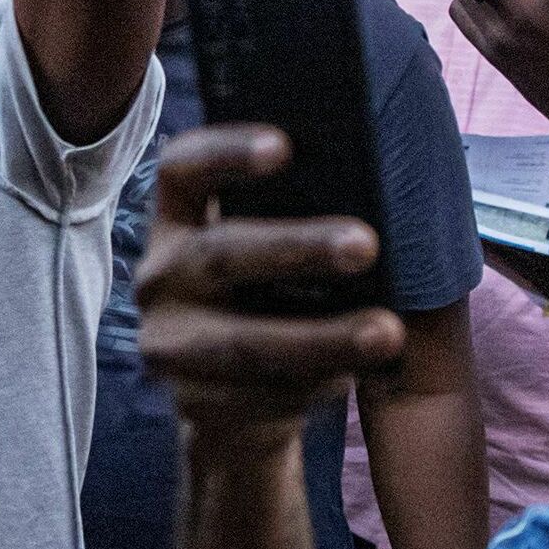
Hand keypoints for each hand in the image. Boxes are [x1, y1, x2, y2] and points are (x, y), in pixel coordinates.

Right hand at [135, 126, 402, 456]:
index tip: (285, 146)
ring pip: (244, 342)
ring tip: (387, 333)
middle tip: (367, 245)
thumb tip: (381, 204)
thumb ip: (297, 223)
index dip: (226, 152)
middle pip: (219, 253)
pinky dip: (312, 386)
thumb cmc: (273, 300)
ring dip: (322, 338)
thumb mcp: (270, 256)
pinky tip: (353, 376)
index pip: (182, 167)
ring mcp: (166, 342)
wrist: (235, 402)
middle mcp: (161, 274)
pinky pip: (255, 394)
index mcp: (179, 218)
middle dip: (297, 248)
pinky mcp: (189, 401)